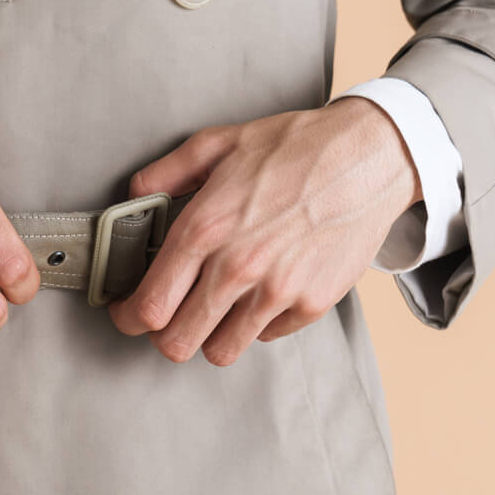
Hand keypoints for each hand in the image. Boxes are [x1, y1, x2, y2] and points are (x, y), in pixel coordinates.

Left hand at [108, 97, 421, 365]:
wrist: (367, 156)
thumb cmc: (294, 146)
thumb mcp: (218, 142)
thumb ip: (166, 172)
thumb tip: (135, 195)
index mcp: (205, 229)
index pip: (150, 306)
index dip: (128, 317)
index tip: (127, 313)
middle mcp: (237, 267)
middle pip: (177, 344)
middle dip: (163, 335)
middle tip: (166, 318)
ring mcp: (277, 292)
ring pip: (221, 351)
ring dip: (209, 335)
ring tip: (212, 308)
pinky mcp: (312, 304)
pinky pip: (266, 336)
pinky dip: (255, 323)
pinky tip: (258, 291)